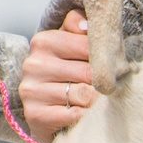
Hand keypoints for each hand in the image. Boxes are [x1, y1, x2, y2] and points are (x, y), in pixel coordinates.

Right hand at [18, 11, 96, 136]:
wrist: (47, 114)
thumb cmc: (66, 75)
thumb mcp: (72, 45)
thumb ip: (79, 26)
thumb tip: (87, 26)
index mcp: (43, 41)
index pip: (88, 45)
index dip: (106, 58)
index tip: (111, 66)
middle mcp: (33, 64)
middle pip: (88, 72)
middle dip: (103, 82)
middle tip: (106, 88)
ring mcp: (31, 90)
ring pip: (84, 95)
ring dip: (95, 101)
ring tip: (92, 101)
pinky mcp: (34, 114)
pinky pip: (75, 115)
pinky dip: (85, 116)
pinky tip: (82, 114)